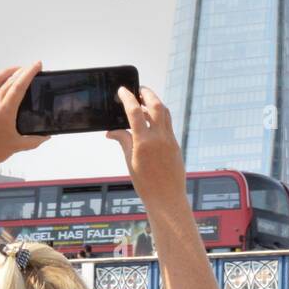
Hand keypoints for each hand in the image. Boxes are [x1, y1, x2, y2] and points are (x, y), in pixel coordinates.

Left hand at [0, 62, 49, 172]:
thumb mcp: (16, 146)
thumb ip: (33, 140)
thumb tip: (45, 136)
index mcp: (4, 110)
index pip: (19, 85)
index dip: (29, 73)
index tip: (37, 65)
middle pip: (10, 80)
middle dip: (23, 70)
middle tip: (33, 67)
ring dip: (9, 72)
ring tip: (18, 70)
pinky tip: (3, 86)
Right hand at [106, 86, 186, 208]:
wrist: (167, 199)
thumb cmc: (146, 184)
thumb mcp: (130, 161)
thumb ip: (123, 141)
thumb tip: (112, 131)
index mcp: (144, 142)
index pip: (135, 112)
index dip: (128, 98)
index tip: (122, 90)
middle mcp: (160, 138)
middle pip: (156, 105)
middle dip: (147, 94)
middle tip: (138, 90)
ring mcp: (170, 140)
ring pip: (165, 113)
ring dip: (155, 103)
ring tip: (145, 103)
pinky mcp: (176, 145)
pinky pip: (168, 125)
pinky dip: (160, 117)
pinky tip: (152, 121)